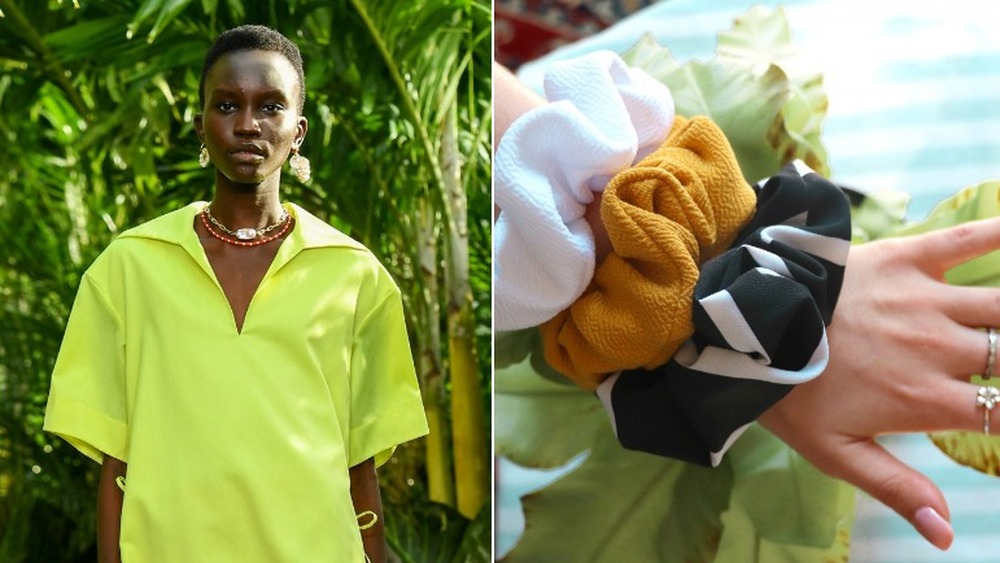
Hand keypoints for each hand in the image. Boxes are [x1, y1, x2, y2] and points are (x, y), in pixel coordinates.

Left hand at [760, 217, 999, 550]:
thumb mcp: (834, 453)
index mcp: (928, 401)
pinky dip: (999, 234)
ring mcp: (927, 300)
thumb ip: (896, 488)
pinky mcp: (907, 258)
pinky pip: (968, 240)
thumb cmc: (790, 393)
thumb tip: (947, 534)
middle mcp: (940, 349)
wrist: (748, 327)